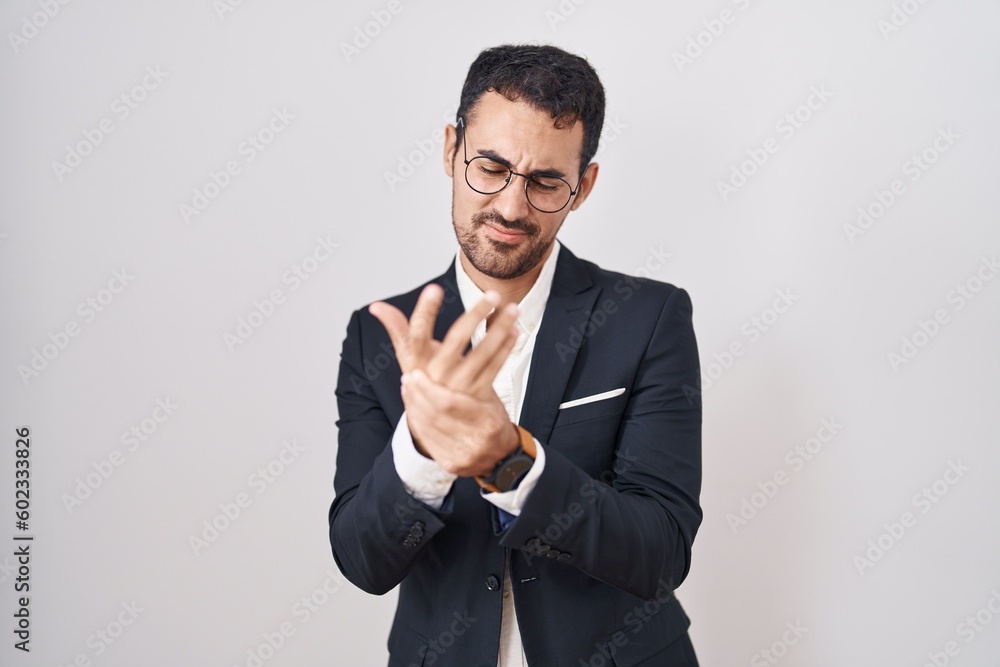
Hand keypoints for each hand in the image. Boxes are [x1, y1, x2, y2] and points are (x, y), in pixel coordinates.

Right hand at [369, 283, 519, 398]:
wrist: (440, 427)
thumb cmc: (424, 382)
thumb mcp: (409, 360)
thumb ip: (397, 330)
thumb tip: (375, 306)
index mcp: (416, 364)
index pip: (417, 334)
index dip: (424, 311)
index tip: (434, 288)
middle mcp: (436, 376)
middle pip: (456, 340)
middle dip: (474, 315)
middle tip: (491, 294)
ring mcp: (458, 388)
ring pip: (482, 353)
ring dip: (499, 329)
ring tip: (512, 308)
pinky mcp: (477, 396)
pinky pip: (495, 367)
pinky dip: (505, 347)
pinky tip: (513, 330)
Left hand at [401, 369, 519, 476]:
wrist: (503, 457)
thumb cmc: (495, 421)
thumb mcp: (491, 398)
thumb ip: (472, 381)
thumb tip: (451, 353)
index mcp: (488, 421)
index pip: (450, 403)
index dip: (429, 388)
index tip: (417, 374)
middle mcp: (475, 441)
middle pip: (435, 415)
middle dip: (418, 395)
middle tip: (408, 378)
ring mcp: (462, 456)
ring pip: (428, 428)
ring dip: (413, 406)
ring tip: (408, 389)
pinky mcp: (450, 465)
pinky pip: (427, 440)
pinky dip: (417, 422)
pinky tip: (412, 407)